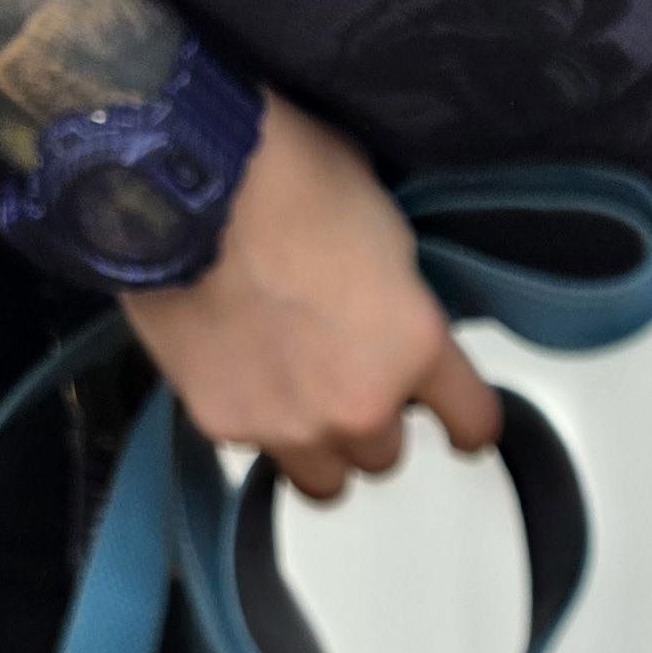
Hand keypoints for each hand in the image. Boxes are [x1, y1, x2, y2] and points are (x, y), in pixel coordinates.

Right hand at [122, 91, 500, 499]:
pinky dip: (248, 417)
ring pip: (325, 478)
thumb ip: (396, 291)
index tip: (454, 415)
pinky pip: (252, 447)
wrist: (177, 178)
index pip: (474, 423)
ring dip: (318, 444)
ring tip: (290, 389)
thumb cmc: (280, 174)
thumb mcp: (379, 220)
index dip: (464, 417)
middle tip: (338, 367)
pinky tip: (231, 365)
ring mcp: (290, 425)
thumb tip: (388, 305)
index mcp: (415, 347)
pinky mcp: (223, 426)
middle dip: (368, 416)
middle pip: (384, 454)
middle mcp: (360, 404)